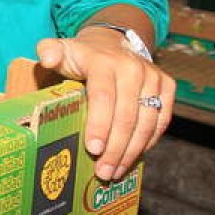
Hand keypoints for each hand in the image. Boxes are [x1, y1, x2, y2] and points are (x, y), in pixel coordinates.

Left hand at [36, 30, 174, 180]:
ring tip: (115, 171)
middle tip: (103, 171)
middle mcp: (132, 68)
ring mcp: (153, 77)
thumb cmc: (82, 55)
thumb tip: (47, 60)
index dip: (99, 125)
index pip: (103, 97)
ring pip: (147, 122)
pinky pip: (161, 120)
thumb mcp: (61, 49)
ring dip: (132, 151)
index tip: (92, 149)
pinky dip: (148, 142)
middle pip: (127, 115)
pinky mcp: (167, 86)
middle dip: (115, 148)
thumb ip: (48, 51)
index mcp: (104, 61)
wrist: (112, 42)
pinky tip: (133, 156)